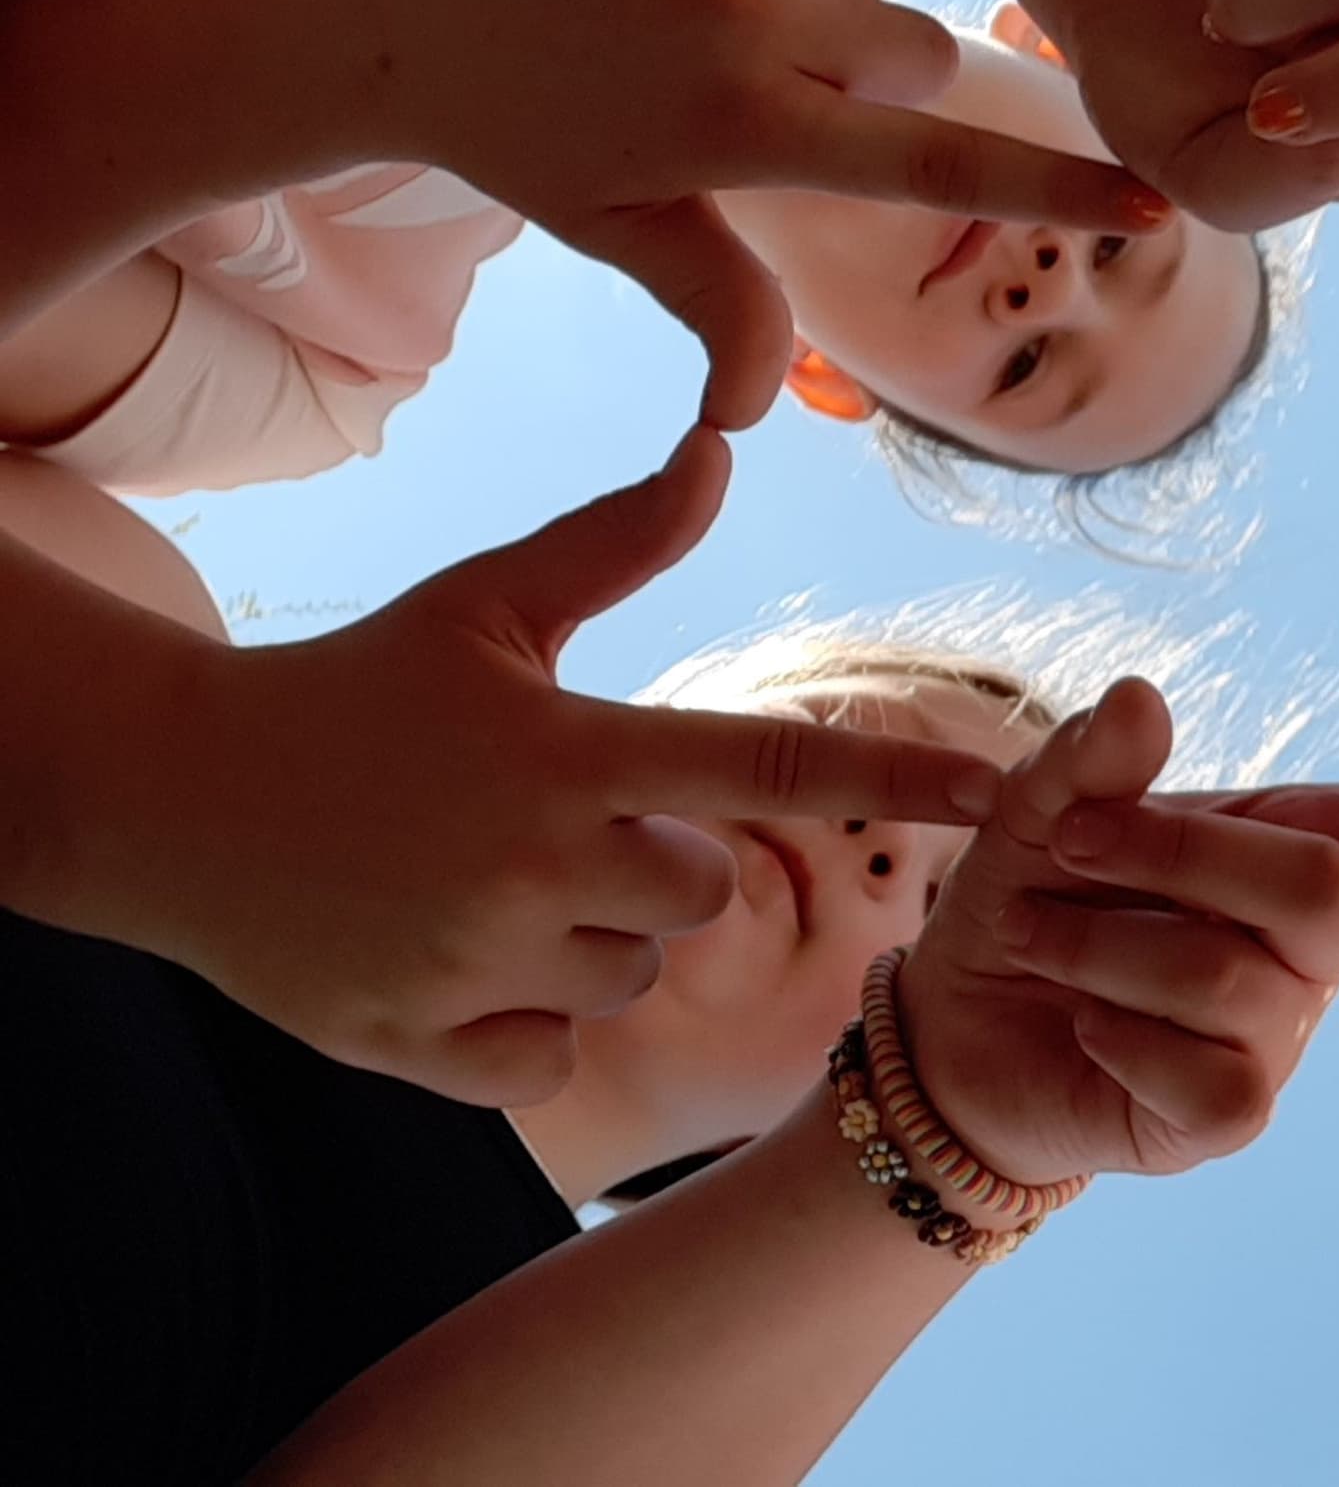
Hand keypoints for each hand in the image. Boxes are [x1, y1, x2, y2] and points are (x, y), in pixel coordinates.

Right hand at [62, 431, 1003, 1106]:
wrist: (166, 796)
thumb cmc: (353, 691)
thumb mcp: (484, 610)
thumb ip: (616, 542)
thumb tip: (721, 448)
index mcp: (575, 751)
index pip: (782, 769)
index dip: (905, 780)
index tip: (1006, 791)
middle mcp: (540, 861)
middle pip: (703, 893)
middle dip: (649, 865)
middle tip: (538, 825)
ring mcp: (479, 959)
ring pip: (629, 975)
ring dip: (583, 942)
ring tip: (478, 881)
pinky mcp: (420, 1043)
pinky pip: (552, 1056)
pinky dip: (518, 1026)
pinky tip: (449, 957)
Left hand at [330, 0, 1167, 430]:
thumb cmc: (520, 130)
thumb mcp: (623, 228)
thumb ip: (719, 308)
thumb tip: (745, 425)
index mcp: (738, 130)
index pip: (934, 163)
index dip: (1051, 188)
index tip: (1152, 201)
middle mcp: (738, 20)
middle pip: (907, 48)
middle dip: (866, 72)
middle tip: (766, 84)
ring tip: (700, 7)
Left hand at [899, 685, 1338, 1186]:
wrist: (956, 1030)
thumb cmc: (1026, 899)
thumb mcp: (1042, 808)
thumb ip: (1093, 757)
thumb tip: (1142, 700)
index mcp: (1303, 843)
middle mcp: (1316, 941)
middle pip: (1321, 886)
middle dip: (1172, 856)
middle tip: (1065, 855)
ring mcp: (1288, 1032)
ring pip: (1234, 982)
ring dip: (1100, 948)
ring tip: (1048, 946)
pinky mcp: (1239, 1115)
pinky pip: (1212, 1077)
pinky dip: (1117, 1042)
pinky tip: (1088, 1038)